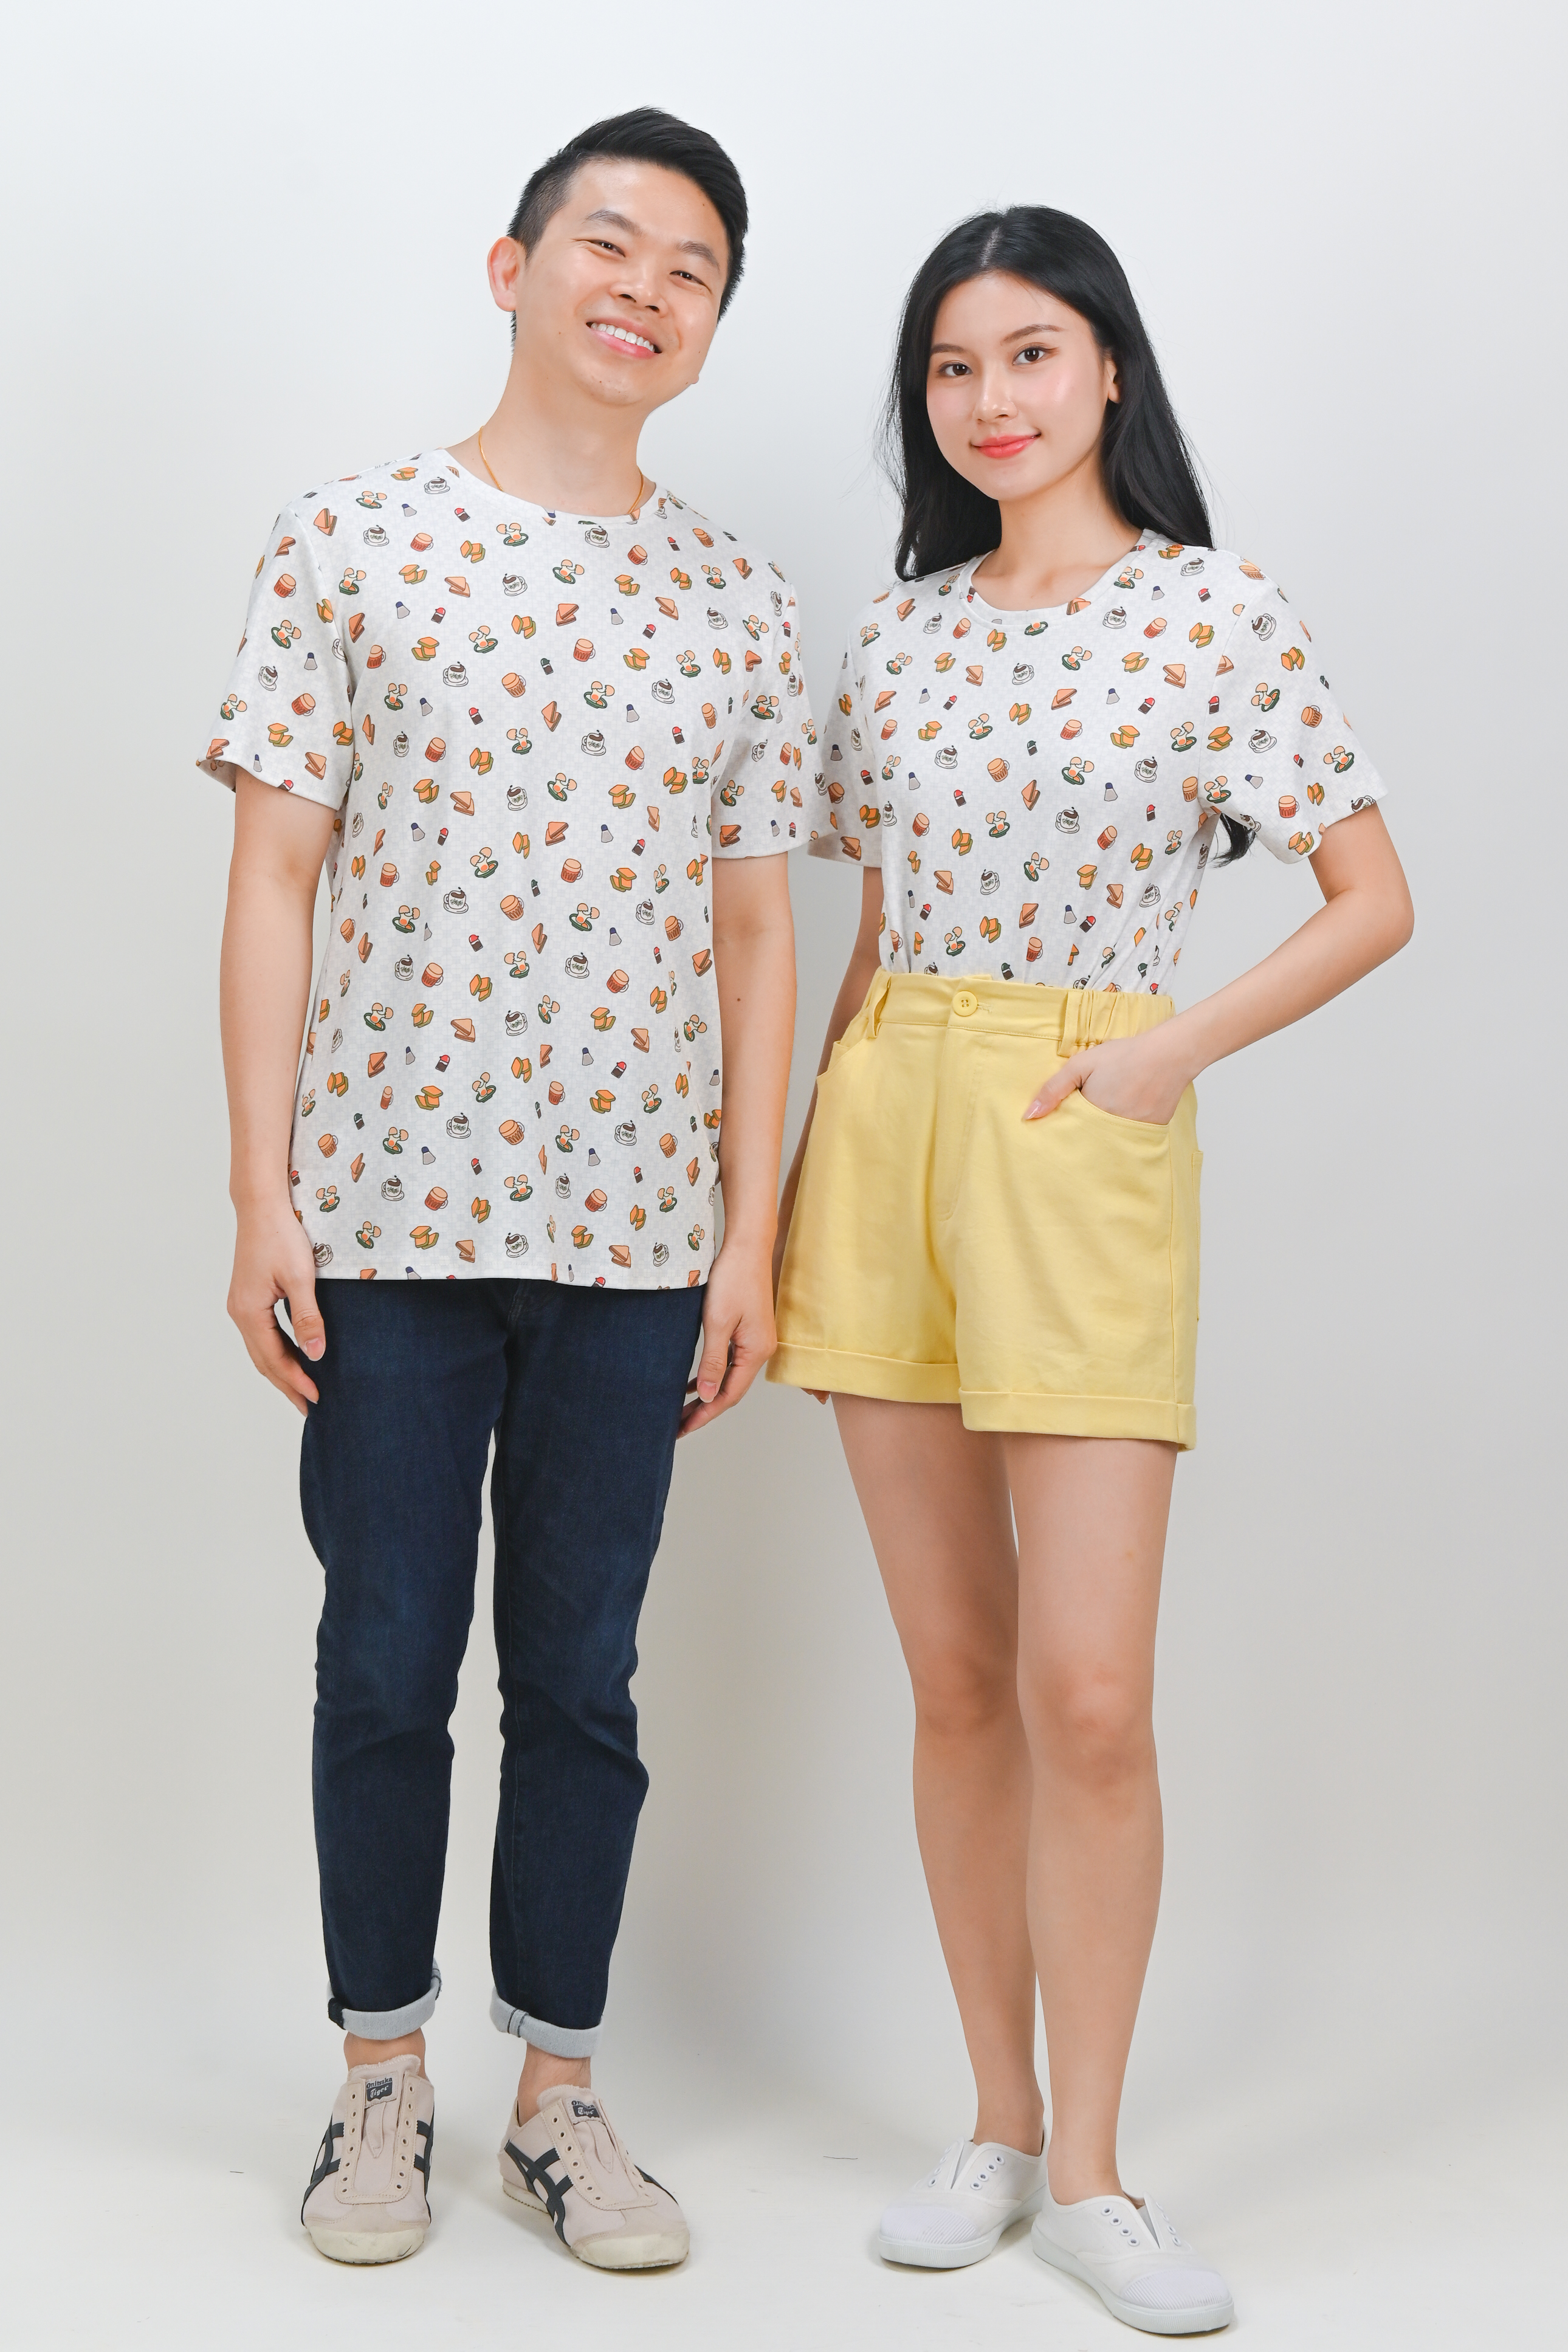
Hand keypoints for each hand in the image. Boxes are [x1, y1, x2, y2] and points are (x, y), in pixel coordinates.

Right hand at [228, 1199, 325, 1414]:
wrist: (262, 1206)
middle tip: (309, 1407)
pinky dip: (277, 1352)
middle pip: (263, 1360)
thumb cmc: (282, 1236)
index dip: (295, 1381)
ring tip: (301, 1390)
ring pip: (261, 1349)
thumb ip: (307, 1317)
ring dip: (280, 1371)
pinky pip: (262, 1335)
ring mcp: (241, 1305)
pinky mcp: (248, 1297)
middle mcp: (240, 1312)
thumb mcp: (300, 1277)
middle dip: (286, 1385)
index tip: (317, 1399)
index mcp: (249, 1312)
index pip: (274, 1359)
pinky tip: (292, 1356)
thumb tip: (315, 1353)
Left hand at [680, 1236, 776, 1435]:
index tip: (683, 1429)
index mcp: (756, 1352)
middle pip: (731, 1390)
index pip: (729, 1395)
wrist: (747, 1247)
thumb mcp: (718, 1322)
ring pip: (729, 1378)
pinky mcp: (749, 1332)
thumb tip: (708, 1396)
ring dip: (707, 1395)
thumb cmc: (733, 1279)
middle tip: (677, 1427)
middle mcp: (761, 1350)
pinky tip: (694, 1383)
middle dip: (705, 1410)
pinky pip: (730, 1362)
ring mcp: (756, 1341)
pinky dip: (712, 1375)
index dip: (706, 1414)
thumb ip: (713, 1362)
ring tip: (682, 1411)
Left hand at [1024, 1028, 1192, 1125]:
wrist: (1170, 1053)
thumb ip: (1054, 1089)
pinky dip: (1127, 1129)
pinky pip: (1133, 1138)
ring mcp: (1135, 1133)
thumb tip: (1029, 1116)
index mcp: (1092, 1115)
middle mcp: (1113, 1130)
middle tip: (1091, 1111)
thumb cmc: (1124, 1055)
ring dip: (1106, 1132)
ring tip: (1112, 1108)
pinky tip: (1130, 1109)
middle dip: (1085, 1132)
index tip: (1062, 1123)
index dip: (1065, 1129)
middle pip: (1091, 1141)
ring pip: (1112, 1141)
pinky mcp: (1153, 1132)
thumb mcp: (1081, 1064)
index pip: (1070, 1134)